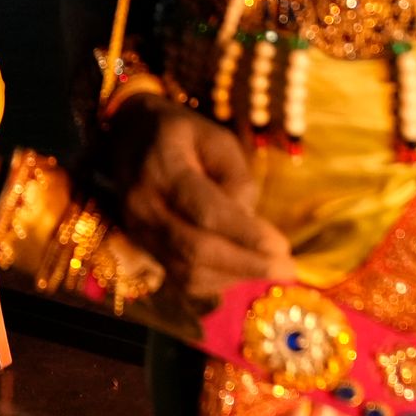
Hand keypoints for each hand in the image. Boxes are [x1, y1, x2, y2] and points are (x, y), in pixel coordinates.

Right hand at [99, 98, 297, 308]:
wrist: (129, 135)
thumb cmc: (182, 133)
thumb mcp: (217, 138)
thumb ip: (237, 178)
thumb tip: (250, 224)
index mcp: (164, 167)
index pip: (207, 212)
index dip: (247, 235)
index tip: (283, 247)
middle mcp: (144, 204)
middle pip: (196, 250)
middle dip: (247, 264)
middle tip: (287, 269)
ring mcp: (139, 230)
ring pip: (187, 271)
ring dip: (234, 277)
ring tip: (270, 270)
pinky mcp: (143, 247)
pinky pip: (180, 279)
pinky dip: (216, 282)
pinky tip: (242, 272)